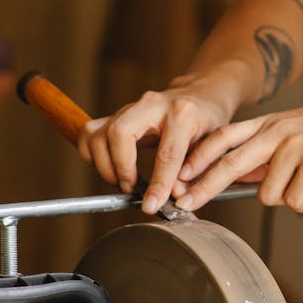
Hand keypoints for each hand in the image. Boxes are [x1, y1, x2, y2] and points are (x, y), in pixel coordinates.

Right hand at [78, 72, 239, 212]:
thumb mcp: (212, 146)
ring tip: (122, 182)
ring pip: (99, 133)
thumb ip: (195, 173)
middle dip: (120, 168)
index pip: (167, 152)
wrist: (198, 96)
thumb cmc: (206, 122)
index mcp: (183, 113)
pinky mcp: (116, 114)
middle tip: (131, 188)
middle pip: (120, 133)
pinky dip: (91, 155)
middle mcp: (152, 105)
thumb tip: (175, 199)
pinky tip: (109, 169)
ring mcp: (131, 107)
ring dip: (104, 165)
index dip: (158, 184)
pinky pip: (90, 133)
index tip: (152, 205)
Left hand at [173, 92, 302, 213]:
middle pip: (229, 163)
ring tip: (302, 191)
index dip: (199, 158)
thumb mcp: (298, 128)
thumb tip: (245, 177)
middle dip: (204, 187)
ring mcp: (296, 146)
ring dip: (283, 199)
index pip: (224, 138)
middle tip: (185, 205)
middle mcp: (278, 132)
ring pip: (267, 193)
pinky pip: (295, 200)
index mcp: (271, 123)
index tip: (181, 177)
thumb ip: (271, 149)